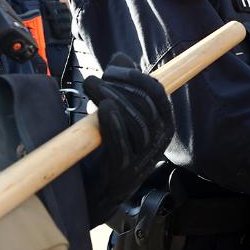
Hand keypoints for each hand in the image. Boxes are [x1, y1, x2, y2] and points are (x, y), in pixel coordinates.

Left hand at [84, 53, 174, 213]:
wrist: (88, 193)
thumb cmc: (103, 150)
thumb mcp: (116, 113)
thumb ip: (121, 87)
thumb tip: (120, 57)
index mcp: (162, 127)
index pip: (159, 96)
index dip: (138, 77)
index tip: (114, 68)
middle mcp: (157, 145)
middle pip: (146, 107)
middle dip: (120, 86)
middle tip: (95, 79)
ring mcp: (141, 162)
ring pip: (135, 124)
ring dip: (111, 99)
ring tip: (90, 88)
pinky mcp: (122, 175)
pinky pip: (122, 146)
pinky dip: (113, 124)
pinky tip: (102, 109)